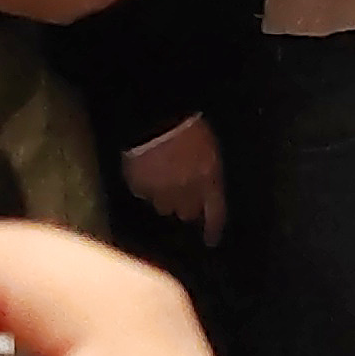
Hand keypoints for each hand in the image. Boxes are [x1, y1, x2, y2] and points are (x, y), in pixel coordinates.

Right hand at [121, 114, 227, 244]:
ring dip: (166, 198)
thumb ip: (210, 172)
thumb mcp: (210, 147)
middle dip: (186, 206)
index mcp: (208, 180)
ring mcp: (160, 191)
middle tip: (183, 194)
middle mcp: (186, 192)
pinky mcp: (139, 186)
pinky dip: (146, 188)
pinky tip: (146, 173)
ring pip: (164, 207)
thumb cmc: (189, 125)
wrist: (155, 116)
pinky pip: (143, 194)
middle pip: (187, 213)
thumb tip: (208, 187)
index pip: (215, 214)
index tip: (210, 239)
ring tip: (163, 181)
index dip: (213, 228)